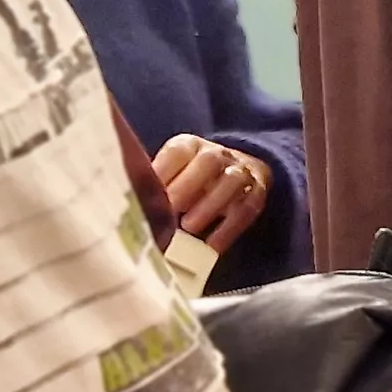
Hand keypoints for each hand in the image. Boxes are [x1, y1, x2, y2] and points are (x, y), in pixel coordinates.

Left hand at [156, 135, 271, 254]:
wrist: (236, 172)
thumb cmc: (191, 180)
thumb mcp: (173, 174)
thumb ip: (156, 185)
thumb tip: (135, 208)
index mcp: (190, 146)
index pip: (178, 150)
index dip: (163, 170)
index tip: (149, 192)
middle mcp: (218, 154)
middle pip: (209, 161)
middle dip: (188, 185)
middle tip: (170, 209)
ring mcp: (241, 172)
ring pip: (231, 182)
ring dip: (210, 205)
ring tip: (189, 226)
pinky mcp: (256, 194)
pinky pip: (247, 209)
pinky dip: (229, 229)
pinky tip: (212, 245)